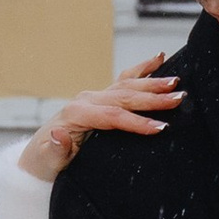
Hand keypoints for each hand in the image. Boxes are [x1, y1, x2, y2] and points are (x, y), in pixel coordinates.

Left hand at [17, 54, 180, 184]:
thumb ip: (56, 150)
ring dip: (154, 83)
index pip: (113, 116)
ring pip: (128, 86)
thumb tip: (60, 134)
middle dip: (153, 98)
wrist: (40, 155)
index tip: (161, 127)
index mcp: (77, 114)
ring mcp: (95, 96)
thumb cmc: (46, 161)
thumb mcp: (47, 161)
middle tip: (179, 98)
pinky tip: (159, 58)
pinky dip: (143, 69)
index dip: (137, 121)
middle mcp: (87, 100)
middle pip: (125, 97)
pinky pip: (125, 80)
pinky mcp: (101, 98)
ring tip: (177, 82)